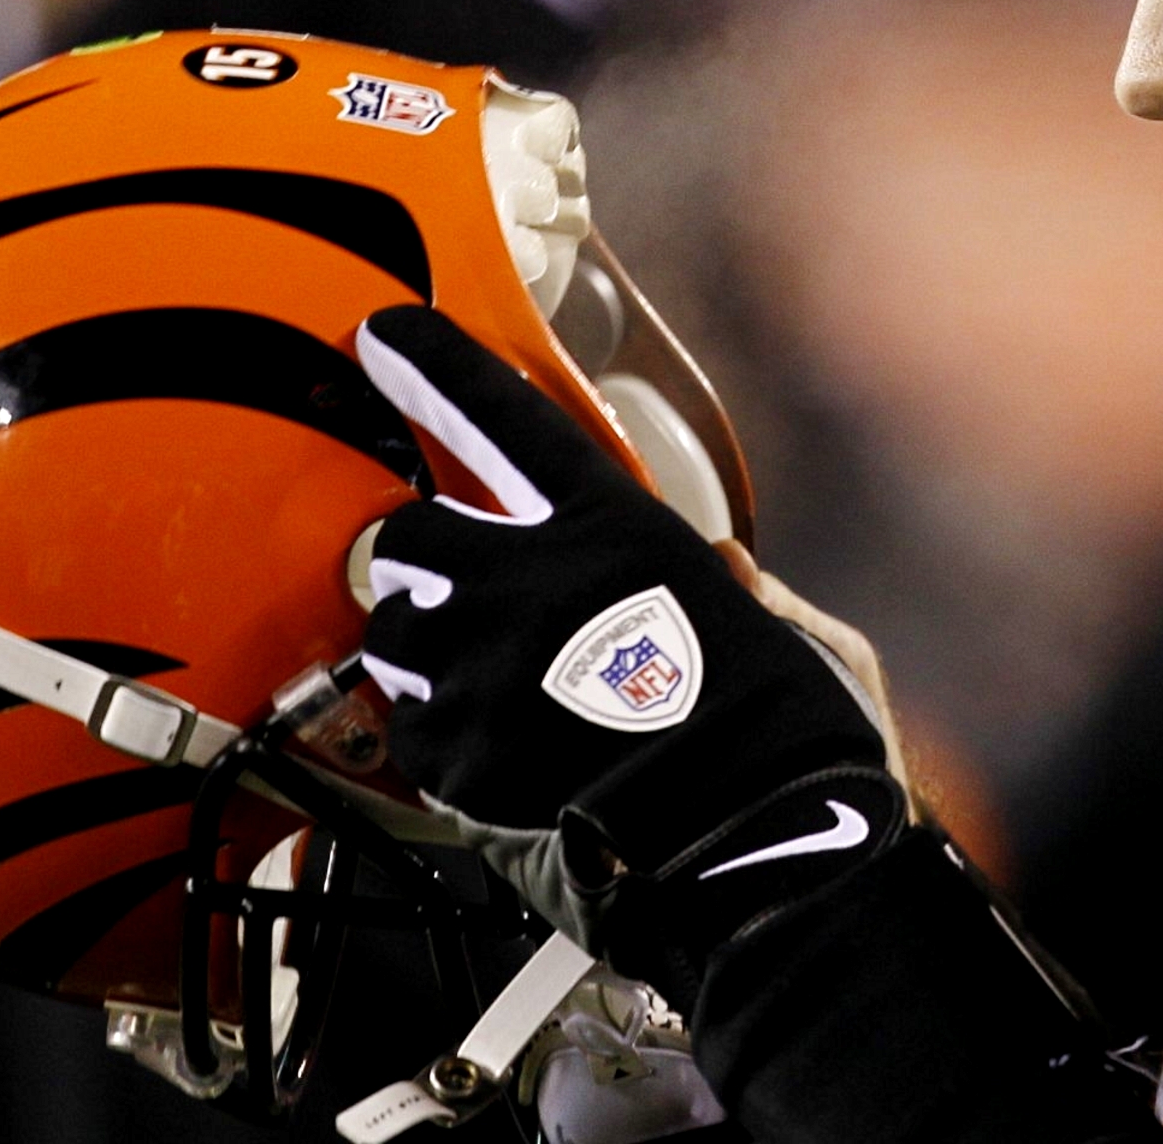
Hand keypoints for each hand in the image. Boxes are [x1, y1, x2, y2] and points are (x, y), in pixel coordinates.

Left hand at [354, 305, 900, 974]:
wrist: (748, 828)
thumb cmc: (778, 720)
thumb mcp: (765, 615)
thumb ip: (721, 579)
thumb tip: (716, 569)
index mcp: (611, 523)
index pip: (500, 416)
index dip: (435, 366)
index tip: (383, 334)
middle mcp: (528, 575)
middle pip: (413, 535)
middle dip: (434, 567)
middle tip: (481, 606)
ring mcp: (480, 660)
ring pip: (397, 632)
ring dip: (431, 654)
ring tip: (499, 694)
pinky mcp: (454, 743)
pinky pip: (408, 723)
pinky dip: (441, 739)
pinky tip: (504, 757)